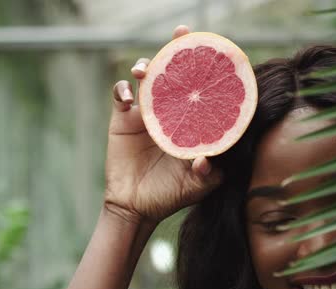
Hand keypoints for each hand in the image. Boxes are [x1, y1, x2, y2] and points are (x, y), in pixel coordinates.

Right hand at [104, 25, 222, 225]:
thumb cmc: (170, 194)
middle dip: (177, 48)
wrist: (136, 207)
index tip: (216, 49)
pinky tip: (127, 97)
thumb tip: (206, 158)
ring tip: (146, 72)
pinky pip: (119, 94)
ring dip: (147, 66)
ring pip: (146, 78)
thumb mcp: (197, 186)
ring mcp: (146, 113)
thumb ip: (209, 173)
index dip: (206, 66)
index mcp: (191, 121)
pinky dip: (122, 89)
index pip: (200, 87)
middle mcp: (170, 111)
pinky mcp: (122, 119)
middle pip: (173, 72)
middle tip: (182, 33)